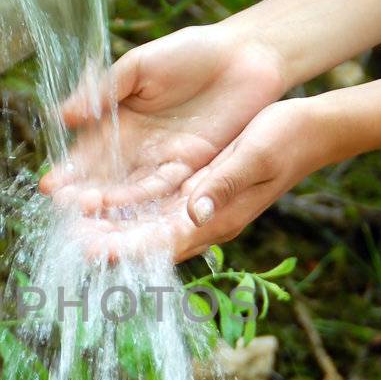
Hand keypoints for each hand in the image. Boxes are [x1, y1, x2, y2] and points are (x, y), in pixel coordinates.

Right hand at [38, 21, 285, 213]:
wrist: (246, 56)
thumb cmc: (191, 52)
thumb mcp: (140, 66)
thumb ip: (104, 90)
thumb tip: (62, 116)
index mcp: (118, 122)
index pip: (88, 153)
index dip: (70, 171)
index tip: (50, 186)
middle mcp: (137, 149)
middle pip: (106, 180)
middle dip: (85, 199)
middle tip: (64, 217)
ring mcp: (164, 162)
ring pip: (132, 193)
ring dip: (112, 210)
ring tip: (91, 223)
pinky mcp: (193, 170)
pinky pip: (166, 193)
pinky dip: (146, 207)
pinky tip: (127, 221)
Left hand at [67, 97, 330, 263]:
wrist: (311, 128)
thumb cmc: (287, 139)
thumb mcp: (255, 157)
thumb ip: (224, 184)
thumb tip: (196, 211)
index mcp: (219, 217)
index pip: (165, 243)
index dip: (128, 250)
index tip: (94, 251)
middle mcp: (205, 218)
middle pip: (149, 241)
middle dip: (110, 243)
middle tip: (69, 240)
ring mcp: (201, 206)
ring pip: (148, 224)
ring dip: (113, 226)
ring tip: (75, 224)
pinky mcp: (198, 189)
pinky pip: (157, 205)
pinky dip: (129, 205)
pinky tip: (103, 201)